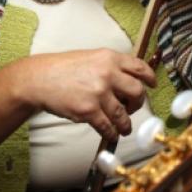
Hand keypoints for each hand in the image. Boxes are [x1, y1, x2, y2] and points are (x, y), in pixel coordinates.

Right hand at [19, 49, 155, 140]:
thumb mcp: (92, 57)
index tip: (152, 85)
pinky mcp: (89, 110)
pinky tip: (111, 134)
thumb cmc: (64, 68)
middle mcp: (108, 74)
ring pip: (123, 114)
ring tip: (124, 128)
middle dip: (138, 103)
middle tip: (133, 108)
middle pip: (137, 91)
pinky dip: (112, 133)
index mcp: (110, 58)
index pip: (140, 67)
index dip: (150, 78)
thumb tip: (129, 80)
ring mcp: (99, 93)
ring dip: (126, 124)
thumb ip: (112, 66)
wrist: (39, 79)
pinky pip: (108, 126)